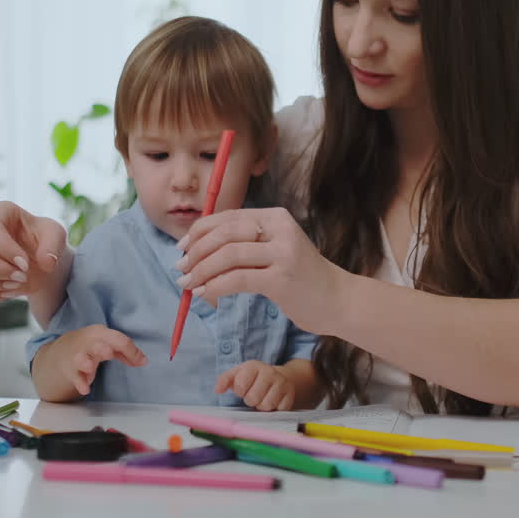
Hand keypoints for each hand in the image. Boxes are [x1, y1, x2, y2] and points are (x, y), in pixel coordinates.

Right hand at [0, 201, 67, 302]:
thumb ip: (53, 246)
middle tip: (22, 277)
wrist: (38, 257)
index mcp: (0, 212)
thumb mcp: (55, 235)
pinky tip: (7, 293)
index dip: (6, 249)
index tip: (25, 264)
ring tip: (15, 284)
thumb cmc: (44, 239)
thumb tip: (47, 263)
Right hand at [53, 325, 147, 396]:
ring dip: (85, 363)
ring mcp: (78, 357)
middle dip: (102, 348)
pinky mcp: (70, 371)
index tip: (141, 362)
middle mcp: (88, 343)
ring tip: (90, 369)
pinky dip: (80, 383)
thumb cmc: (92, 346)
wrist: (62, 351)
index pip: (118, 339)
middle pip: (96, 344)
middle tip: (109, 353)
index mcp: (101, 333)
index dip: (131, 351)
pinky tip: (85, 389)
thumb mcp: (108, 343)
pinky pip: (75, 377)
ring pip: (80, 358)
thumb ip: (125, 351)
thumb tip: (143, 361)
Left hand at [176, 207, 345, 333]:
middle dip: (196, 251)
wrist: (337, 300)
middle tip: (181, 268)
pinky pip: (237, 279)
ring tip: (188, 283)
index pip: (228, 217)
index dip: (199, 231)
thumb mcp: (275, 250)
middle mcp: (280, 229)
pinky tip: (205, 294)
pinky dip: (215, 286)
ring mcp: (283, 254)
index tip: (181, 248)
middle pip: (225, 233)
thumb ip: (245, 244)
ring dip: (201, 270)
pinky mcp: (282, 280)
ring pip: (228, 255)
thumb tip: (197, 249)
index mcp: (275, 217)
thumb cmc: (300, 278)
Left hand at [214, 360, 295, 410]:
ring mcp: (282, 383)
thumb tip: (218, 390)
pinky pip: (278, 410)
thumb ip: (225, 380)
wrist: (279, 376)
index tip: (243, 388)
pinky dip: (274, 409)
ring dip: (261, 406)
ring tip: (263, 398)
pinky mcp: (290, 394)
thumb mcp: (238, 374)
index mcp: (253, 366)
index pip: (240, 386)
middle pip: (253, 398)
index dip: (240, 391)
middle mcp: (269, 372)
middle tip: (254, 394)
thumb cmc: (253, 378)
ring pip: (266, 406)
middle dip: (250, 400)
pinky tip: (273, 401)